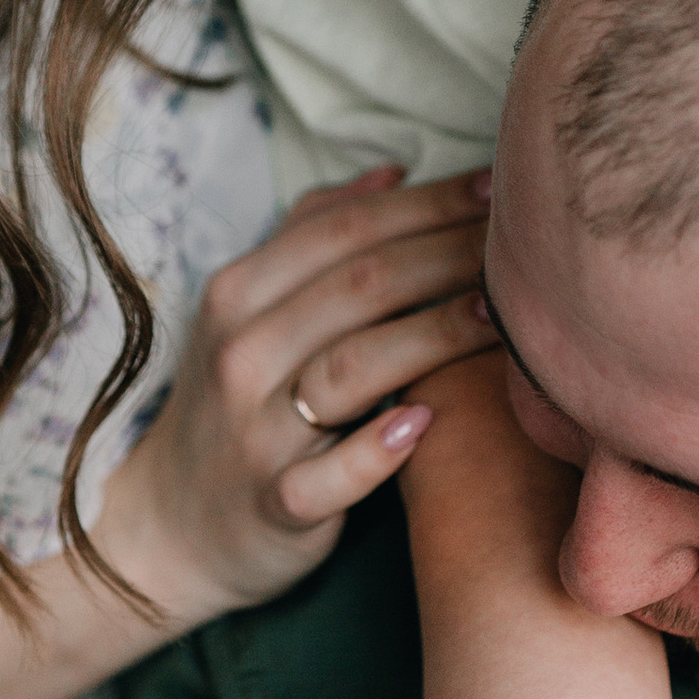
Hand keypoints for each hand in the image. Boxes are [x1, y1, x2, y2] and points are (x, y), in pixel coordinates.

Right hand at [97, 166, 495, 625]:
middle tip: (525, 246)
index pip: (345, 230)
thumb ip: (313, 234)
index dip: (427, 205)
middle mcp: (240, 352)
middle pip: (360, 287)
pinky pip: (331, 475)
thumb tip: (392, 172)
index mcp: (238, 292)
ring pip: (353, 368)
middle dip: (449, 256)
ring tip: (499, 317)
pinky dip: (379, 450)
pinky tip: (428, 421)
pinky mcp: (275, 503)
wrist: (173, 526)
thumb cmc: (238, 404)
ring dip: (433, 335)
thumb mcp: (251, 310)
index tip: (498, 191)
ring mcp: (253, 430)